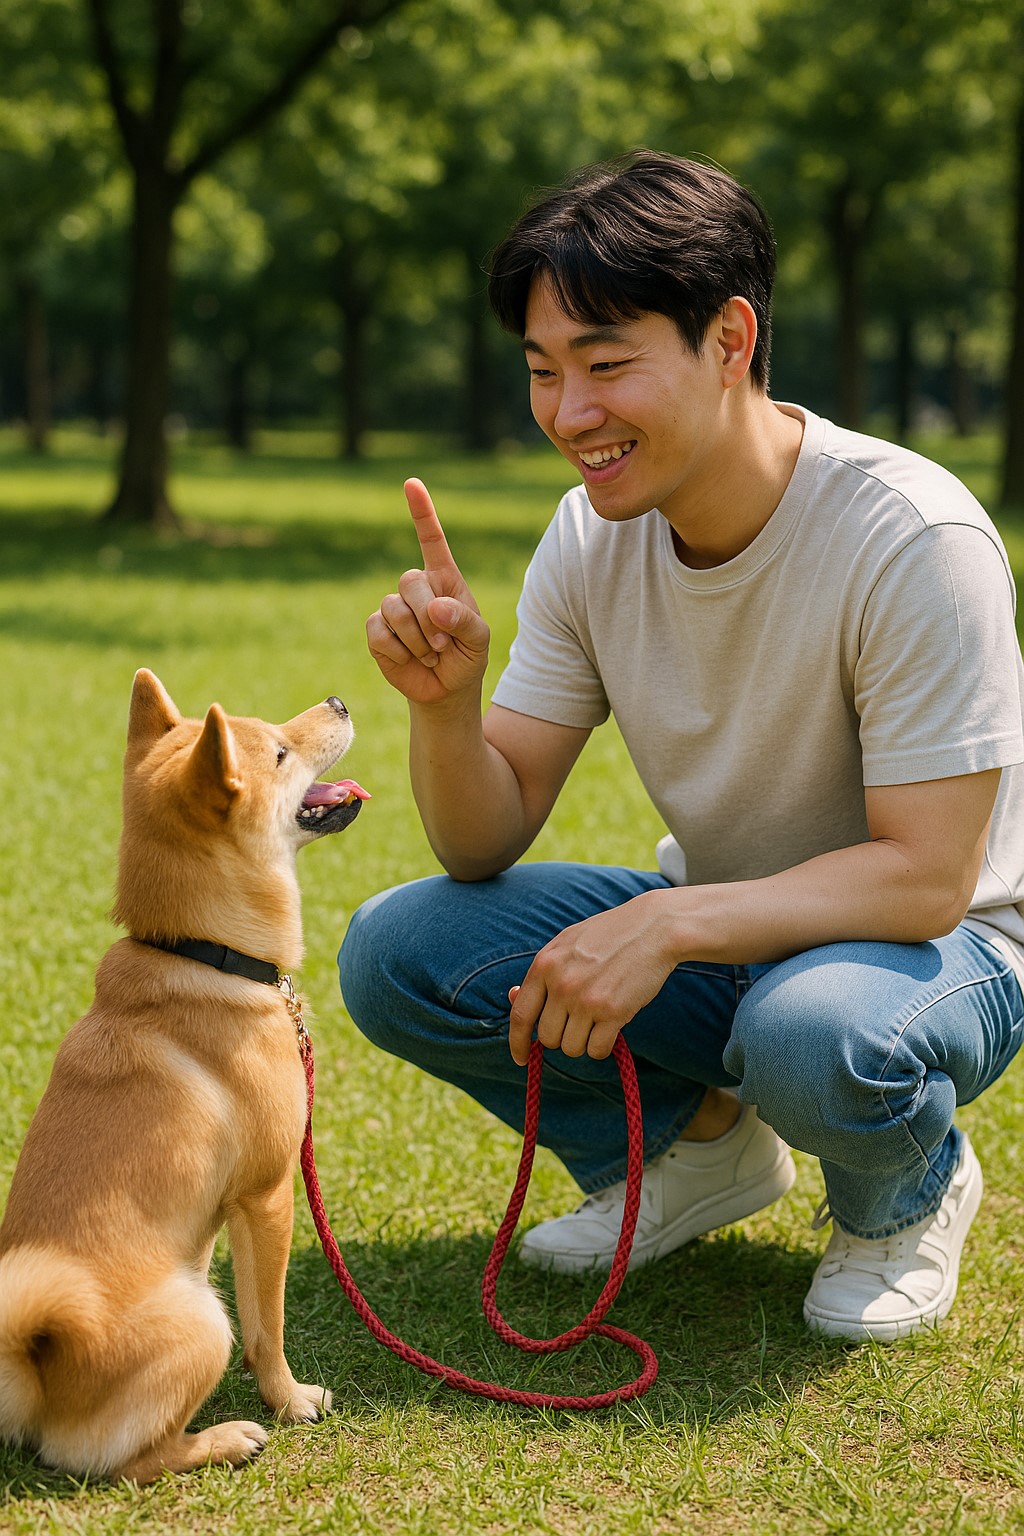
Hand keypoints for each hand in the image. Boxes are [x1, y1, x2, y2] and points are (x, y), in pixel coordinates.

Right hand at [367, 479, 489, 706]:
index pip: (431, 540)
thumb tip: (435, 608)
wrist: (446, 690)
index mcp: (444, 580)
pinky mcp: (376, 631)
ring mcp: (392, 607)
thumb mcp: (479, 640)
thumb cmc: (466, 657)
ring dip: (417, 639)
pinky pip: (378, 632)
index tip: (411, 484)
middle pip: (410, 581)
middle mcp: (416, 588)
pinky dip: (398, 651)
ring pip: (392, 607)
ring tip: (431, 655)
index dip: (421, 512)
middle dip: (428, 617)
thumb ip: (464, 621)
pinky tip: (409, 660)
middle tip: (443, 645)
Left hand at [507, 893, 678, 1064]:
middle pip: (548, 1037)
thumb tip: (514, 997)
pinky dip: (603, 1046)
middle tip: (580, 1021)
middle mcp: (561, 984)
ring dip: (584, 1042)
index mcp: (545, 964)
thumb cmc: (609, 935)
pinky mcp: (613, 1012)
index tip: (521, 1058)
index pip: (520, 1014)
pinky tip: (612, 1028)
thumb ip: (542, 972)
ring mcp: (586, 1000)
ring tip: (598, 1019)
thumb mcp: (567, 944)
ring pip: (572, 1048)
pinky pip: (597, 1050)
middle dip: (562, 1037)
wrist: (653, 928)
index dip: (517, 1042)